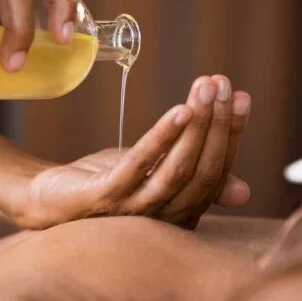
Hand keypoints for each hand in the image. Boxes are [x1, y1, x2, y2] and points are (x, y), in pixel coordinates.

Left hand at [13, 76, 250, 228]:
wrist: (55, 200)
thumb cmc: (113, 184)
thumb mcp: (160, 178)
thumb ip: (196, 180)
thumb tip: (245, 191)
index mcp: (182, 211)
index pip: (218, 172)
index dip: (232, 134)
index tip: (241, 97)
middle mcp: (165, 216)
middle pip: (203, 171)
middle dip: (218, 124)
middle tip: (224, 84)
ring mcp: (136, 209)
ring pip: (177, 168)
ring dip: (197, 125)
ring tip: (207, 88)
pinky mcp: (106, 197)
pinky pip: (140, 164)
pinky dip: (163, 137)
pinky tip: (180, 110)